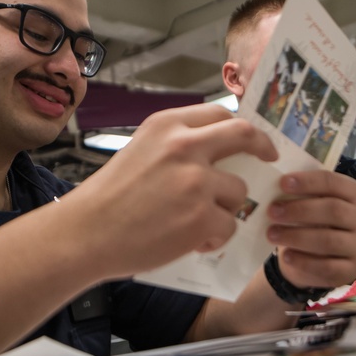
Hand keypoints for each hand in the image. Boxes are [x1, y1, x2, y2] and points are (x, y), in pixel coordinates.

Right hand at [66, 104, 277, 277]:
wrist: (86, 234)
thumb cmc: (108, 199)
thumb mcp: (139, 150)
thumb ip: (175, 145)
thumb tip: (217, 154)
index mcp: (167, 125)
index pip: (219, 114)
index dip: (240, 127)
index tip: (251, 139)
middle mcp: (184, 147)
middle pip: (244, 136)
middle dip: (263, 147)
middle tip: (268, 160)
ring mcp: (197, 182)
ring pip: (238, 192)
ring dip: (226, 209)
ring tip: (197, 222)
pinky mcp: (202, 218)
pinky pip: (228, 226)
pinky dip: (214, 237)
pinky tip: (190, 242)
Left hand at [266, 170, 355, 289]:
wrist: (312, 260)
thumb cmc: (308, 224)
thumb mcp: (306, 206)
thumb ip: (298, 196)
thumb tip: (273, 187)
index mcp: (352, 195)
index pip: (334, 183)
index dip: (309, 182)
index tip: (282, 183)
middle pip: (334, 210)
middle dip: (300, 210)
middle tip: (272, 212)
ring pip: (330, 240)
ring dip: (297, 236)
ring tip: (272, 234)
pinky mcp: (351, 270)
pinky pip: (328, 267)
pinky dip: (304, 261)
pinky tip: (286, 256)